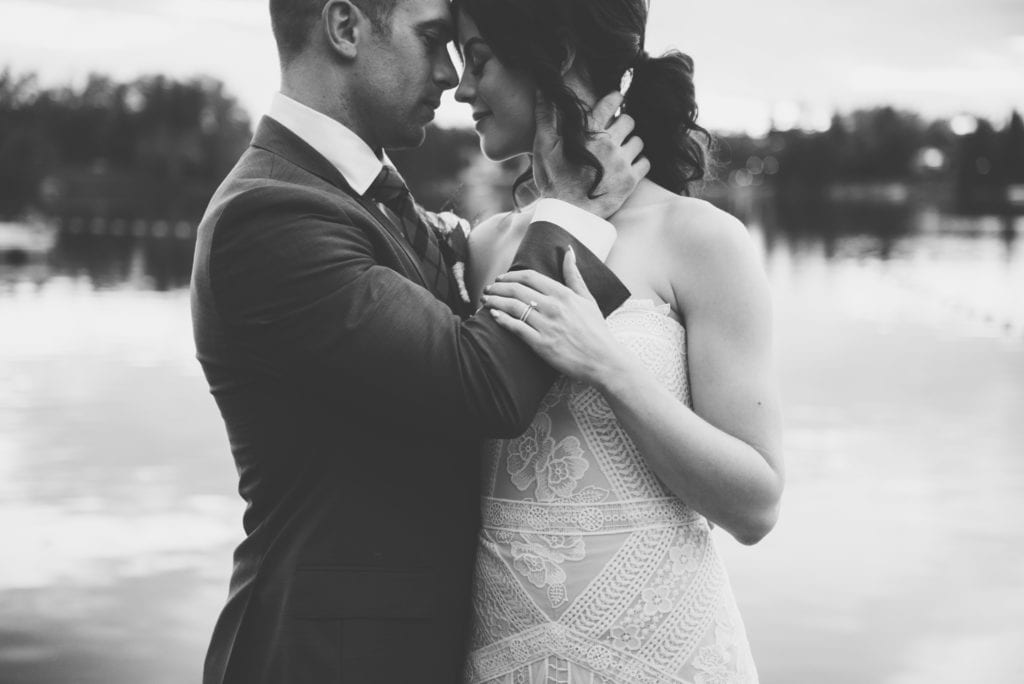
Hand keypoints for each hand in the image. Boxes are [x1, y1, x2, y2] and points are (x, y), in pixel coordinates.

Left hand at [481, 249, 633, 386]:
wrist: (603, 360)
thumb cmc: (596, 330)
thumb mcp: (587, 299)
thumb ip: (574, 275)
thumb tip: (568, 251)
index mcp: (563, 294)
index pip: (530, 277)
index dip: (511, 275)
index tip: (501, 278)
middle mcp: (553, 307)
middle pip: (516, 289)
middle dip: (498, 287)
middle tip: (488, 289)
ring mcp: (546, 325)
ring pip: (512, 307)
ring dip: (495, 301)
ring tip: (485, 300)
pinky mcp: (541, 344)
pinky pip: (515, 327)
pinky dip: (502, 319)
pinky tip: (493, 315)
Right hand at [531, 90, 649, 218]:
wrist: (567, 214)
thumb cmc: (553, 181)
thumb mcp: (543, 147)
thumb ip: (545, 117)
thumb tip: (543, 90)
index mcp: (588, 133)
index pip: (610, 104)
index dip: (615, 98)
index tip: (617, 98)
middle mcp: (608, 143)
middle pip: (629, 120)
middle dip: (623, 125)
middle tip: (616, 134)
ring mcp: (621, 161)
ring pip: (638, 141)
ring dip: (631, 145)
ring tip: (620, 154)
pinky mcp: (630, 180)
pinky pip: (645, 162)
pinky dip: (639, 163)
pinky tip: (627, 168)